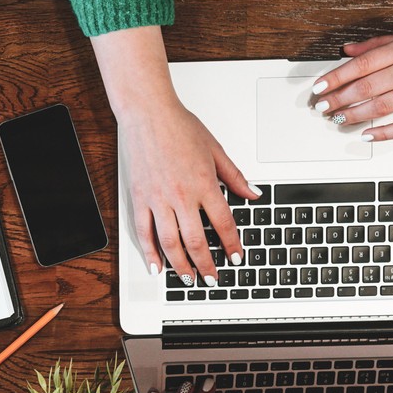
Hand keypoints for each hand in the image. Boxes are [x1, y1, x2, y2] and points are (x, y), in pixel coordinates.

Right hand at [116, 98, 257, 286]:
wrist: (148, 113)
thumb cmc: (180, 127)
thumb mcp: (215, 149)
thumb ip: (235, 176)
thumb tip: (252, 194)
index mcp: (204, 184)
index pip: (223, 223)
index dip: (232, 245)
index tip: (236, 258)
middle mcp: (181, 196)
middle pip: (195, 241)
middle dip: (206, 265)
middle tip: (212, 279)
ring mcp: (157, 199)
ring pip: (170, 242)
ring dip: (180, 265)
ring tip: (188, 279)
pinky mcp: (139, 198)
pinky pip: (144, 232)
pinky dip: (150, 252)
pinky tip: (157, 266)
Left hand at [313, 30, 392, 141]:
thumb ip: (378, 44)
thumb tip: (347, 51)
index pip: (361, 65)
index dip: (336, 78)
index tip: (319, 88)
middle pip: (367, 87)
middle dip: (339, 100)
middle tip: (322, 108)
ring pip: (382, 107)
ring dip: (355, 116)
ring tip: (337, 120)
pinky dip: (384, 133)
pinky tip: (367, 136)